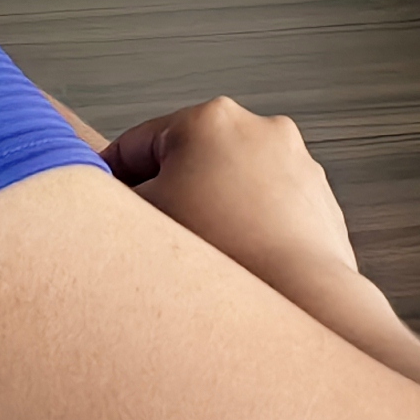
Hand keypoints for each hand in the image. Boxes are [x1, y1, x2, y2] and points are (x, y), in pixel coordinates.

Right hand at [105, 98, 360, 301]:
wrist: (297, 300)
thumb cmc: (222, 258)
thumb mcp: (142, 219)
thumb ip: (114, 198)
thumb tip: (108, 197)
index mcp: (210, 119)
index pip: (134, 144)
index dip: (109, 179)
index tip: (101, 203)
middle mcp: (260, 128)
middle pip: (186, 160)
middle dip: (166, 193)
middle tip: (150, 234)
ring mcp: (295, 161)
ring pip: (228, 182)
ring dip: (208, 207)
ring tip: (198, 252)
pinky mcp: (317, 196)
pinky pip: (264, 205)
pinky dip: (245, 223)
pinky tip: (234, 258)